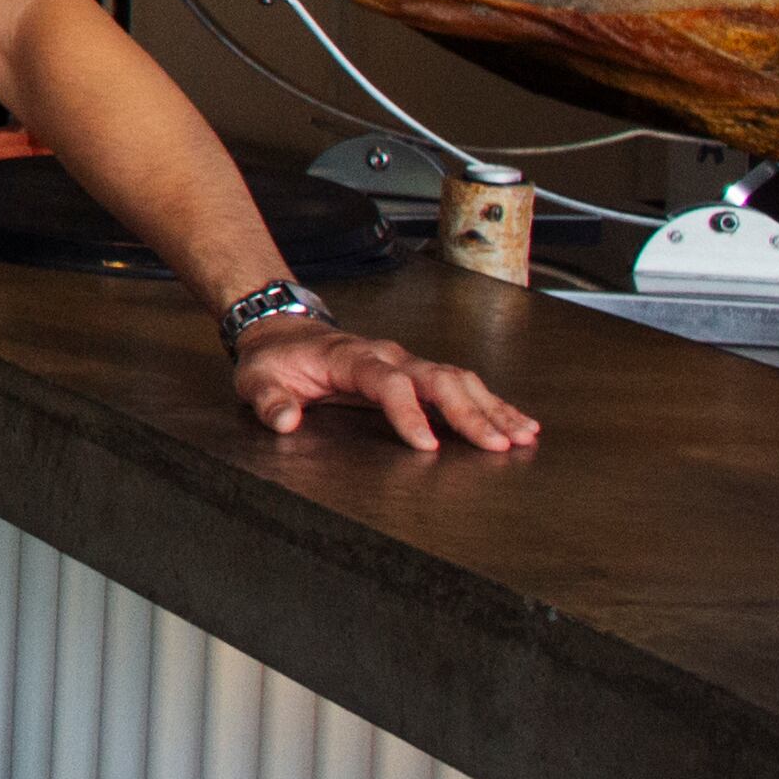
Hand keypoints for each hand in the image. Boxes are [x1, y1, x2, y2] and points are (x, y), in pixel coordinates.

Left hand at [231, 319, 540, 452]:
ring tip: (521, 436)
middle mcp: (387, 356)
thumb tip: (285, 420)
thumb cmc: (275, 360)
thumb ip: (270, 400)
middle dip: (468, 412)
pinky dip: (491, 404)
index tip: (426, 446)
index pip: (387, 383)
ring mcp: (406, 363)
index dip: (407, 412)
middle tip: (496, 445)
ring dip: (490, 408)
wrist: (284, 332)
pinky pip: (462, 385)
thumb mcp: (257, 379)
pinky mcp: (417, 374)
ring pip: (458, 379)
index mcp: (350, 358)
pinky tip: (518, 424)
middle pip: (436, 379)